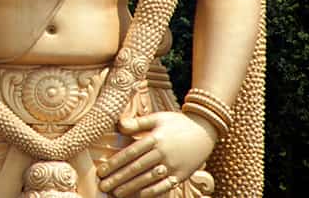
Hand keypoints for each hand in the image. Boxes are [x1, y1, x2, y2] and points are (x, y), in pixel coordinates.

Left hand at [96, 112, 217, 196]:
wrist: (206, 131)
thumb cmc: (178, 123)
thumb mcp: (158, 117)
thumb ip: (138, 122)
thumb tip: (119, 125)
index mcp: (155, 139)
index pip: (130, 153)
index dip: (115, 163)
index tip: (101, 171)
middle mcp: (163, 153)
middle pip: (136, 168)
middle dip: (118, 178)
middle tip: (103, 186)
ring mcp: (173, 165)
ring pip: (149, 179)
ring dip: (131, 187)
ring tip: (116, 193)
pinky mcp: (182, 174)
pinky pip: (166, 185)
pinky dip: (153, 191)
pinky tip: (141, 195)